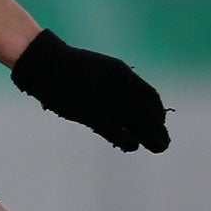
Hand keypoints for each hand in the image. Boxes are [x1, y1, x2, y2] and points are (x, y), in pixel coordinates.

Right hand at [10, 28, 170, 153]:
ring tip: (158, 148)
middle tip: (164, 144)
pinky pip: (114, 130)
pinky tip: (132, 146)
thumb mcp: (101, 67)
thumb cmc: (71, 67)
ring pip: (135, 123)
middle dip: (158, 129)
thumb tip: (130, 105)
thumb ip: (117, 83)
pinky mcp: (87, 111)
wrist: (45, 62)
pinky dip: (127, 140)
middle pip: (145, 112)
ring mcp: (102, 98)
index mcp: (121, 72)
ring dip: (149, 137)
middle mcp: (116, 84)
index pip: (149, 96)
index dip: (158, 113)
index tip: (161, 124)